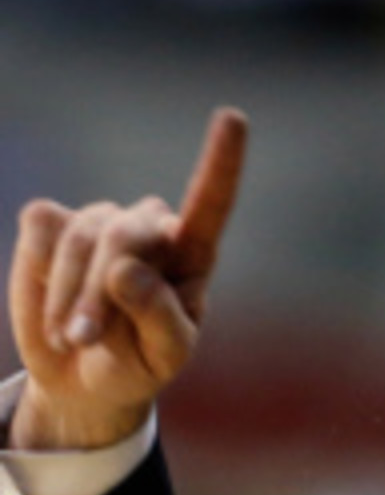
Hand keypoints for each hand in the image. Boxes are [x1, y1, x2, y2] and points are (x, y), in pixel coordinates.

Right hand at [7, 107, 247, 450]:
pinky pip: (41, 232)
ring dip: (70, 297)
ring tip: (76, 339)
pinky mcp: (50, 222)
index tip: (234, 116)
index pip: (211, 203)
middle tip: (86, 338)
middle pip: (124, 234)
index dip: (221, 162)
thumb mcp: (164, 356)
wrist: (88, 377)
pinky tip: (56, 311)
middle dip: (99, 291)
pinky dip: (42, 278)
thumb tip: (127, 269)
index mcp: (192, 255)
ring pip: (80, 239)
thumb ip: (158, 316)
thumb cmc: (140, 364)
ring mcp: (100, 220)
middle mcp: (150, 228)